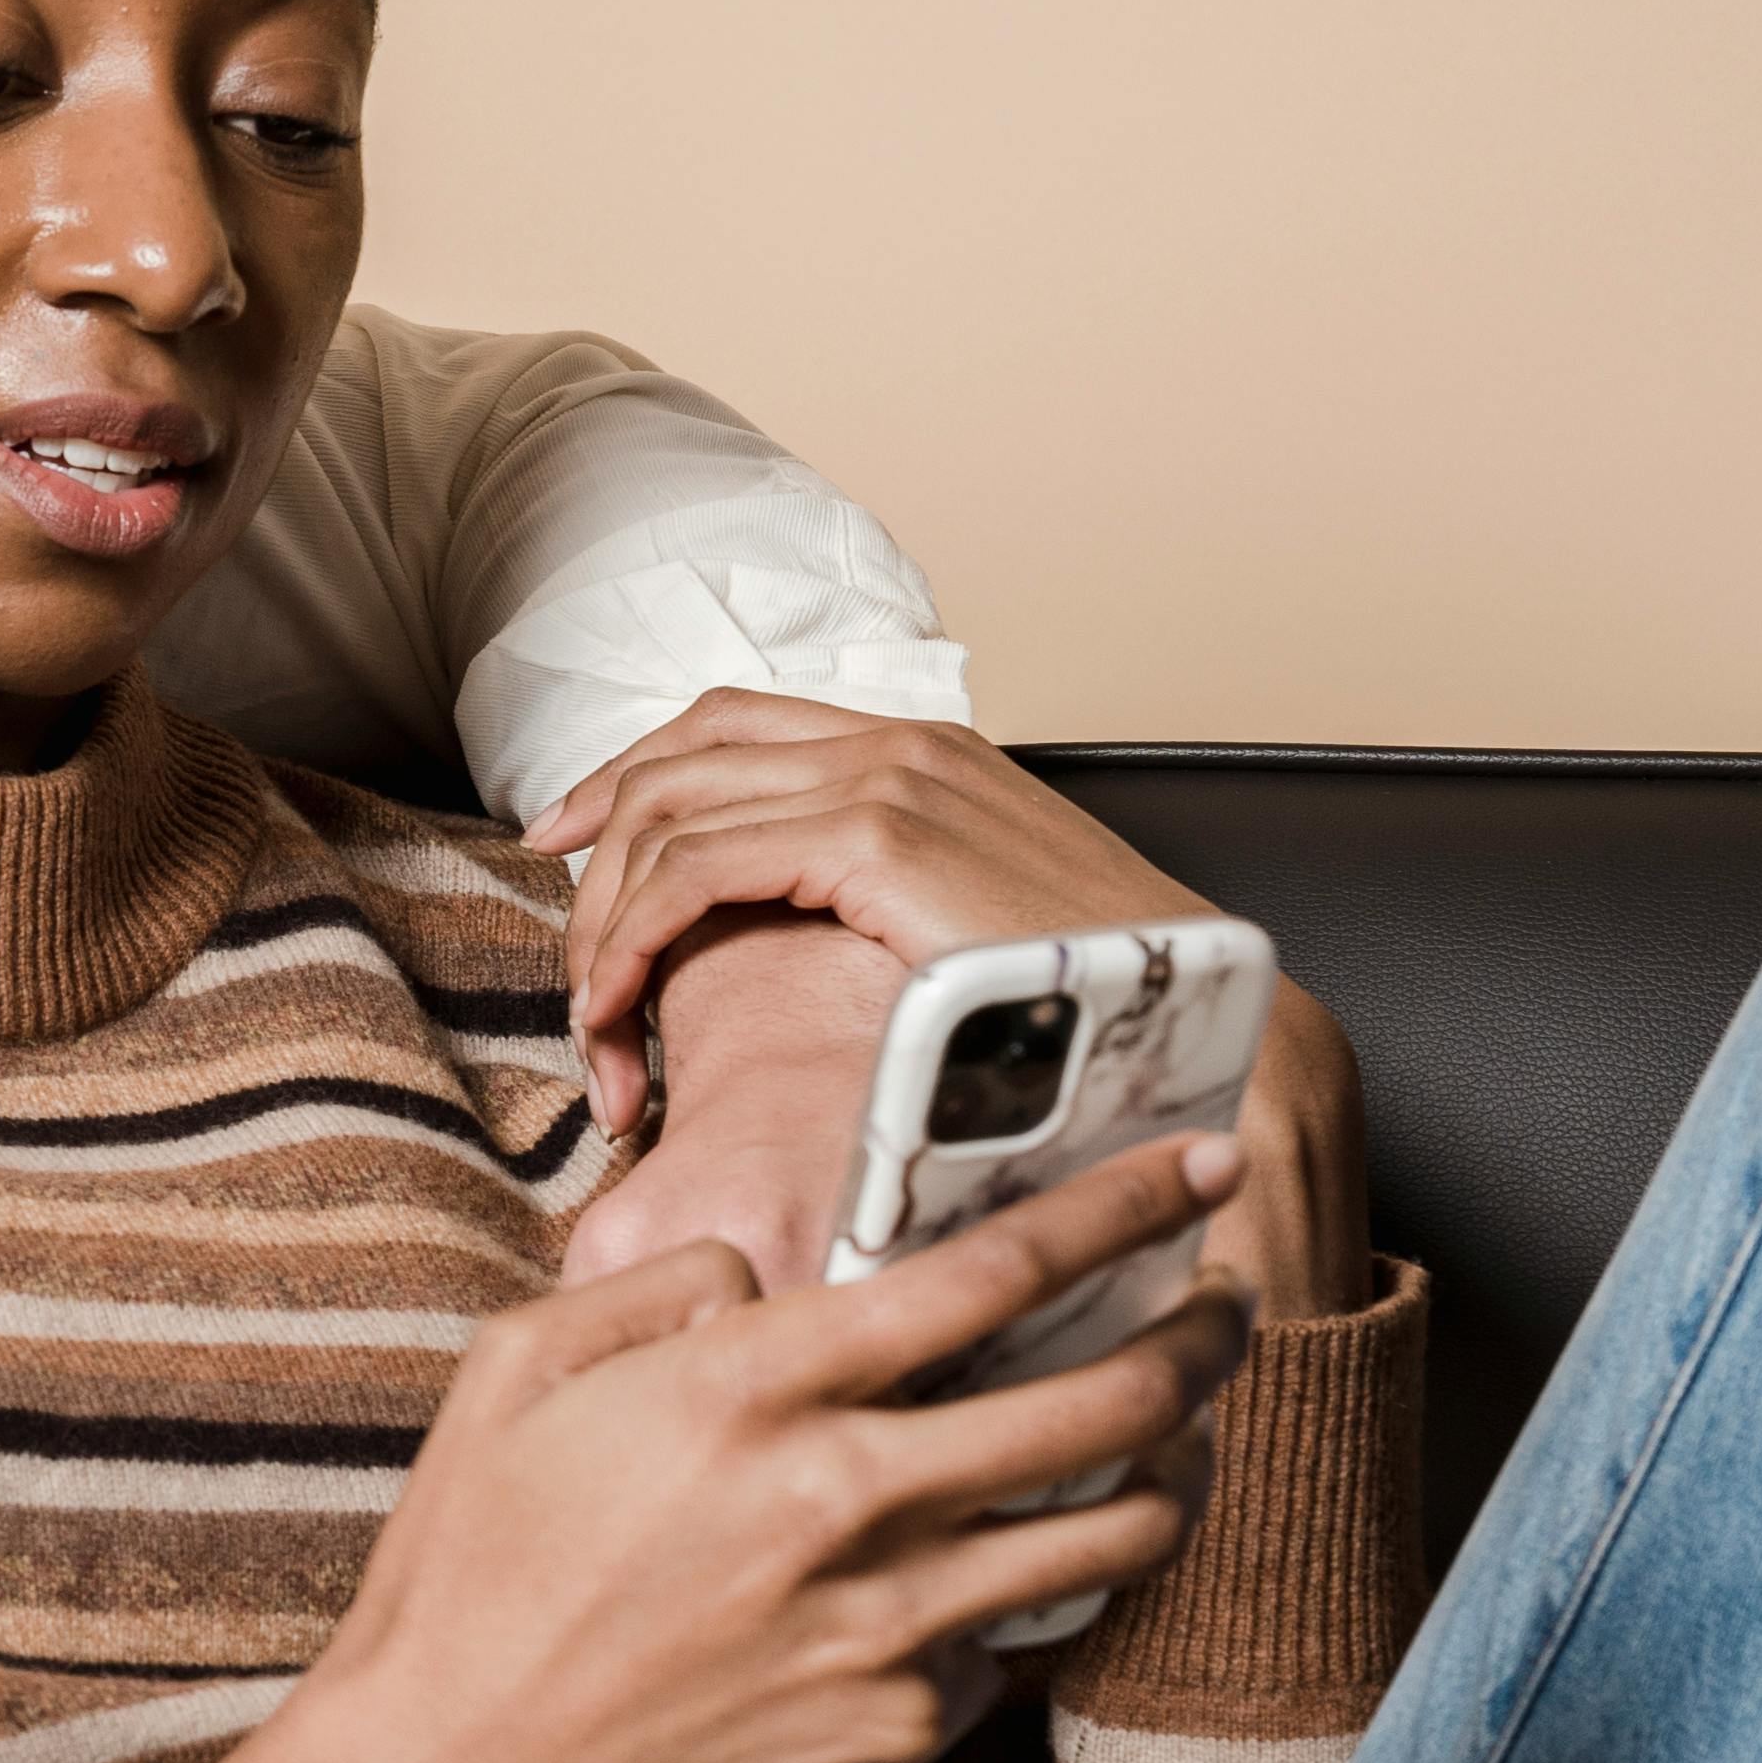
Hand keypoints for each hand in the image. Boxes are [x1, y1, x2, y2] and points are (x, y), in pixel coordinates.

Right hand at [100, 1138, 1256, 1762]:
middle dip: (1199, 1338)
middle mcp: (840, 1502)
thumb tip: (761, 1282)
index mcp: (749, 1388)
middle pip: (1100, 1404)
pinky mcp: (889, 1734)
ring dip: (1171, 1473)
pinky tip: (980, 1591)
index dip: (1119, 1208)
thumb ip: (655, 1290)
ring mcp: (879, 1630)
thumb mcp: (513, 1373)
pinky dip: (1008, 1611)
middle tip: (1228, 1306)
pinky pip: (999, 1652)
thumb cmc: (463, 1572)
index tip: (1196, 1164)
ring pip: (1102, 1536)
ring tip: (1179, 1442)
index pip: (988, 1272)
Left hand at [536, 695, 1373, 1318]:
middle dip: (594, 872)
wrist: (1202, 1018)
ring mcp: (886, 780)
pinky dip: (630, 943)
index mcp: (917, 751)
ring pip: (664, 821)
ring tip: (598, 1039)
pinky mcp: (875, 838)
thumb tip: (798, 935)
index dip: (623, 775)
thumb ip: (886, 897)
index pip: (724, 723)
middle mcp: (895, 744)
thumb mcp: (973, 922)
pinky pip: (693, 870)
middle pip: (673, 766)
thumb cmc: (1094, 1001)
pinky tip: (618, 1017)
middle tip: (573, 982)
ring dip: (603, 935)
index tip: (560, 842)